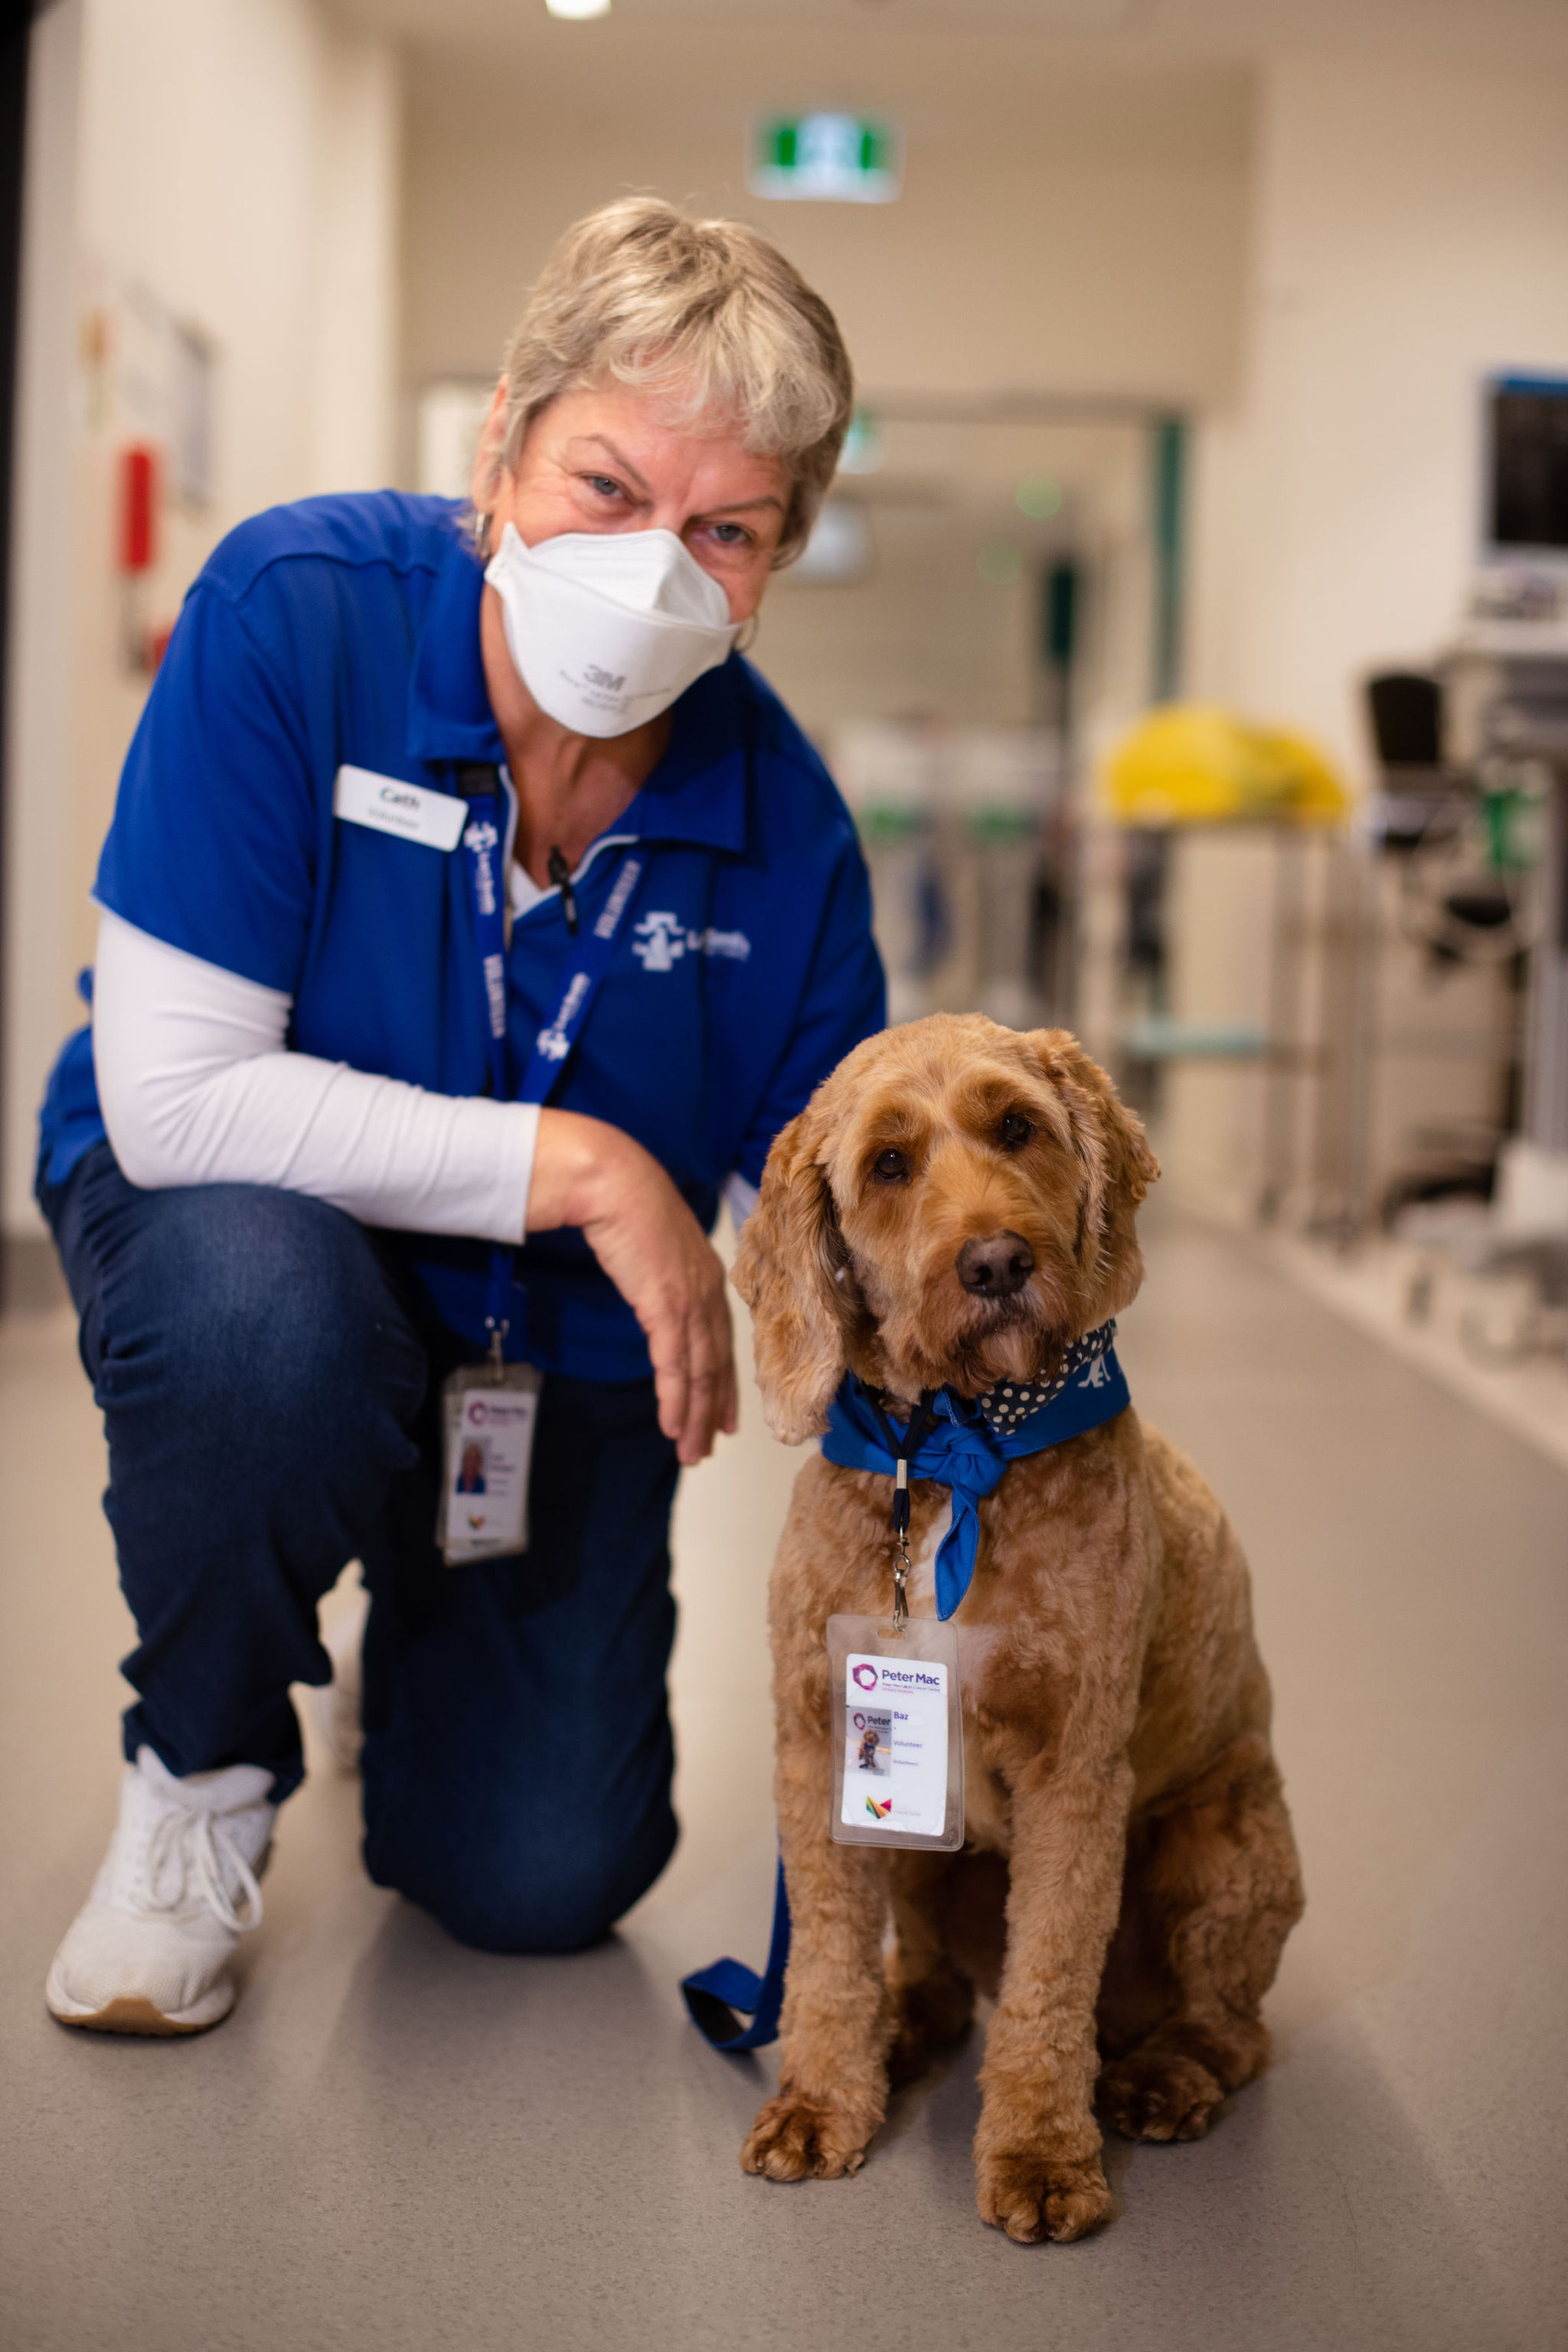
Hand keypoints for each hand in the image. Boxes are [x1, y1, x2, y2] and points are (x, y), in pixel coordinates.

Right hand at [527, 1110, 736, 1464]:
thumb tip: (655, 1292)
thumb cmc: (625, 1203)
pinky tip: (673, 1424)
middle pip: (717, 1364)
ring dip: (695, 1416)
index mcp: (709, 1276)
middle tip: (709, 1447)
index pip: (722, 1341)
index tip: (727, 1416)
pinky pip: (675, 1364)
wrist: (611, 1180)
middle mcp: (709, 1291)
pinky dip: (676, 1399)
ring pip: (700, 1372)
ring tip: (691, 1451)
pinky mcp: (667, 1304)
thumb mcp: (653, 1244)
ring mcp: (691, 1299)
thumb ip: (662, 1272)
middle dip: (714, 1410)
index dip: (725, 1383)